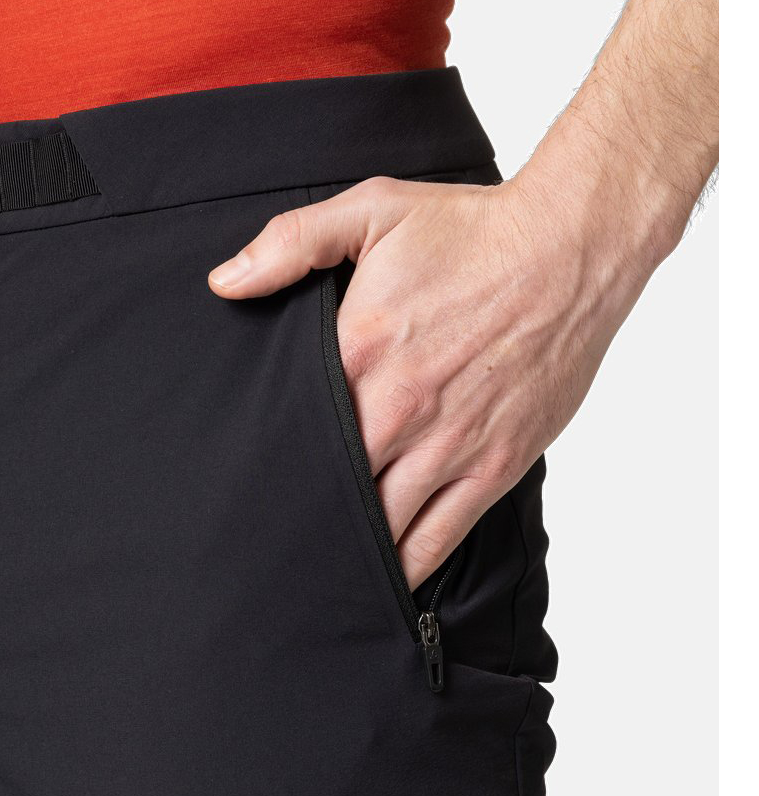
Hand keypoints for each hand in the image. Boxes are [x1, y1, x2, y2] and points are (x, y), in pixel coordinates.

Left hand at [208, 175, 648, 588]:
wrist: (571, 248)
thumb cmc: (471, 230)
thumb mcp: (372, 211)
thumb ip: (290, 244)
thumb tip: (224, 283)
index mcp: (360, 353)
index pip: (294, 431)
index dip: (266, 465)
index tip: (240, 489)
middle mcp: (400, 409)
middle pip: (332, 486)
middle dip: (300, 516)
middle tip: (264, 549)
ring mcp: (451, 444)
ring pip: (384, 523)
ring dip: (349, 549)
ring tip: (311, 578)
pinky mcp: (496, 464)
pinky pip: (443, 535)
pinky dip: (410, 565)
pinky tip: (382, 584)